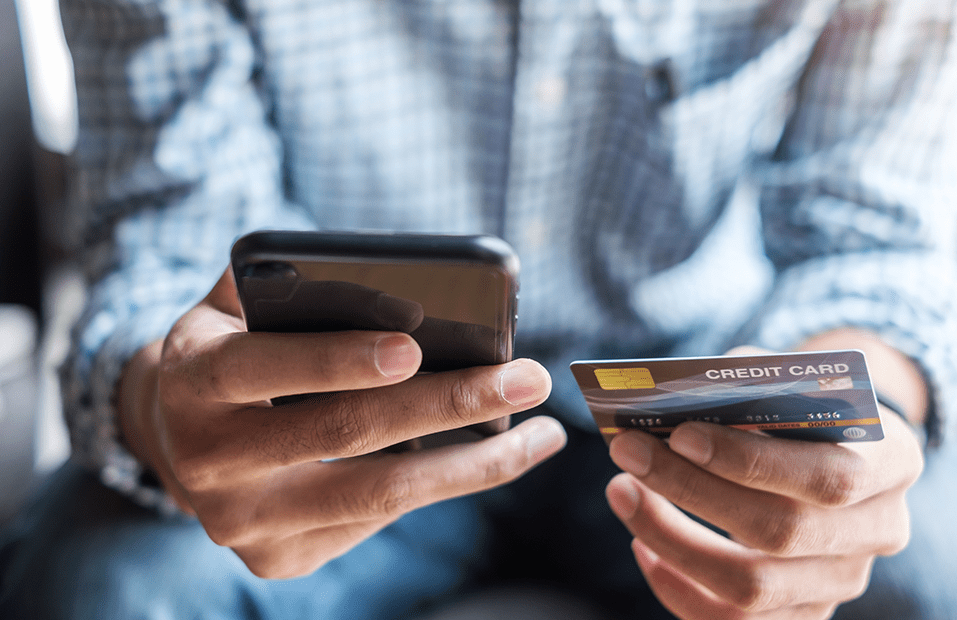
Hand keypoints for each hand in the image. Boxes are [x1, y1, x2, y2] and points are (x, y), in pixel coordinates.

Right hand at [118, 268, 565, 578]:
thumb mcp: (233, 308)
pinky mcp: (279, 558)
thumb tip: (379, 273)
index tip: (414, 346)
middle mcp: (208, 462)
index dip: (338, 358)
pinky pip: (378, 518)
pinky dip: (443, 485)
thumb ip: (282, 282)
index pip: (263, 366)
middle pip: (342, 434)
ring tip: (539, 432)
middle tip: (525, 378)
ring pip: (378, 494)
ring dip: (472, 463)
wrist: (175, 438)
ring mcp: (243, 522)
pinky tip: (491, 456)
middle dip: (446, 403)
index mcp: (193, 383)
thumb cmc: (229, 354)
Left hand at [605, 403, 923, 617]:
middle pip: (779, 532)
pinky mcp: (804, 613)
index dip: (749, 462)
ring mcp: (843, 582)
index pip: (825, 477)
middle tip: (628, 454)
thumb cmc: (801, 402)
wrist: (835, 444)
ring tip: (622, 491)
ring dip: (669, 539)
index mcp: (893, 462)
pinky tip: (642, 545)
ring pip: (750, 589)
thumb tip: (672, 402)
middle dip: (691, 491)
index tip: (679, 434)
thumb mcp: (789, 377)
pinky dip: (675, 586)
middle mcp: (879, 531)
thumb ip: (745, 385)